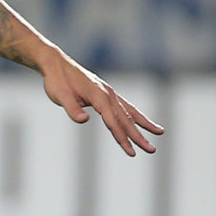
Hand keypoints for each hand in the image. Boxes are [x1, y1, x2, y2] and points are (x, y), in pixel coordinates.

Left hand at [37, 50, 163, 155]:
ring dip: (143, 124)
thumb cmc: (56, 81)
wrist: (56, 64)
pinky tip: (142, 122)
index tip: (131, 151)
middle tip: (152, 150)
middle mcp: (107, 93)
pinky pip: (125, 106)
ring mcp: (109, 92)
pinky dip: (135, 115)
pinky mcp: (106, 93)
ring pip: (130, 111)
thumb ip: (72, 108)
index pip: (112, 120)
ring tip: (160, 132)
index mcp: (98, 95)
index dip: (121, 136)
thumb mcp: (59, 95)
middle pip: (126, 118)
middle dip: (138, 136)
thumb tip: (85, 120)